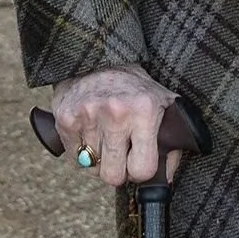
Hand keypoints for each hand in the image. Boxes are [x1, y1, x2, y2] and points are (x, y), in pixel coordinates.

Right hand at [50, 65, 185, 186]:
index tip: (138, 160)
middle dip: (118, 170)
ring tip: (105, 135)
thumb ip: (171, 142)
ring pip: (93, 168)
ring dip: (100, 157)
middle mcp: (116, 113)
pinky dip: (82, 151)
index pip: (142, 170)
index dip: (140, 171)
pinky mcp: (66, 118)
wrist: (99, 57)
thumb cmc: (134, 86)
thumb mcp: (162, 104)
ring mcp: (88, 115)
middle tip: (121, 153)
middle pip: (113, 176)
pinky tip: (90, 132)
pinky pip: (74, 159)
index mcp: (144, 111)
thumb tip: (166, 180)